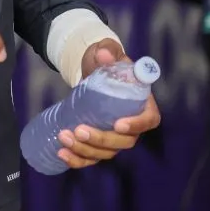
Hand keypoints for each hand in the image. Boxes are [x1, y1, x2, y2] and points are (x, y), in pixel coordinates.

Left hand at [56, 40, 160, 168]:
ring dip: (84, 150)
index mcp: (142, 102)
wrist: (91, 69)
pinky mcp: (98, 142)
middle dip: (100, 139)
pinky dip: (78, 160)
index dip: (136, 125)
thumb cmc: (104, 60)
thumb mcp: (107, 50)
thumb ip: (107, 51)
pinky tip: (62, 153)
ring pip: (105, 152)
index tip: (118, 124)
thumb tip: (104, 55)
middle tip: (78, 130)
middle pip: (123, 141)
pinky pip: (92, 157)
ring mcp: (115, 136)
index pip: (148, 119)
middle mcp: (131, 124)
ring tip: (63, 136)